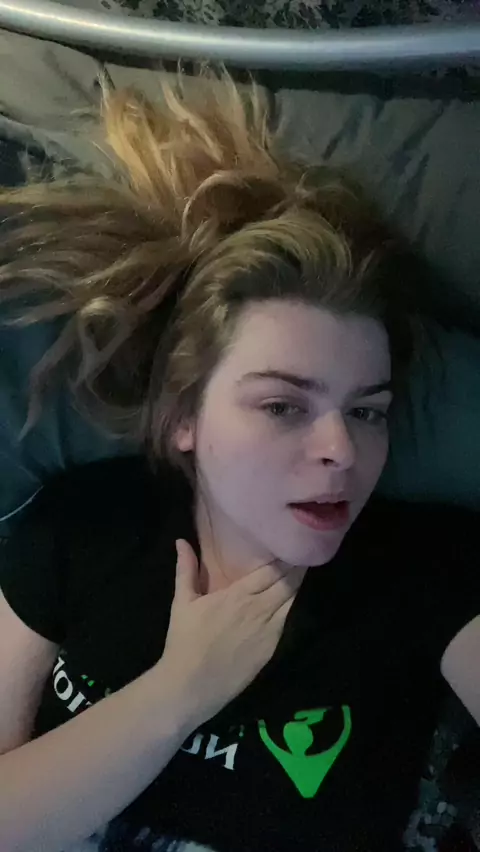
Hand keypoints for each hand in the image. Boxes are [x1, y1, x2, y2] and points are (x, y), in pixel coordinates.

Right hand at [159, 539, 304, 728]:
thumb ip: (186, 569)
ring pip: (292, 601)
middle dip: (296, 567)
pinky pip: (287, 621)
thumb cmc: (185, 641)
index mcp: (239, 595)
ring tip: (299, 572)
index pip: (273, 570)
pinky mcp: (272, 648)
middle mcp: (260, 610)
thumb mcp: (182, 602)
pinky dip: (290, 607)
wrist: (191, 686)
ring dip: (296, 586)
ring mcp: (269, 631)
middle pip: (289, 583)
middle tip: (302, 553)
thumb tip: (181, 541)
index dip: (285, 557)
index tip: (292, 543)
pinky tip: (289, 600)